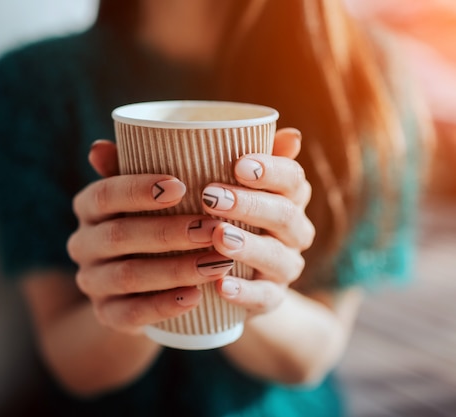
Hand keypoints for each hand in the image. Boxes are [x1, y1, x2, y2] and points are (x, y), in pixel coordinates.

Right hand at [67, 128, 313, 333]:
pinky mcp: (107, 313)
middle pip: (120, 235)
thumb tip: (289, 135)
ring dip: (174, 268)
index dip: (138, 188)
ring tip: (218, 263)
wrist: (141, 279)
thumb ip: (221, 163)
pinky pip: (128, 314)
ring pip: (128, 276)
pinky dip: (161, 305)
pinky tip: (194, 297)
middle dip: (169, 231)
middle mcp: (83, 241)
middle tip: (214, 228)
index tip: (182, 185)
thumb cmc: (165, 220)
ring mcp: (92, 280)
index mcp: (92, 204)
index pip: (106, 192)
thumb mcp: (178, 192)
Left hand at [206, 128, 313, 316]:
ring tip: (217, 237)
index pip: (293, 180)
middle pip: (285, 216)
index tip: (238, 164)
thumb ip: (256, 161)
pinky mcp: (270, 299)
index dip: (270, 170)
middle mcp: (294, 233)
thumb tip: (291, 134)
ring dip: (248, 246)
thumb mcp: (237, 187)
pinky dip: (244, 292)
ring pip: (277, 257)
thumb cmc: (229, 216)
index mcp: (290, 200)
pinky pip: (264, 297)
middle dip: (250, 204)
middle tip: (211, 196)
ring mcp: (285, 268)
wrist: (234, 274)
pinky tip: (220, 284)